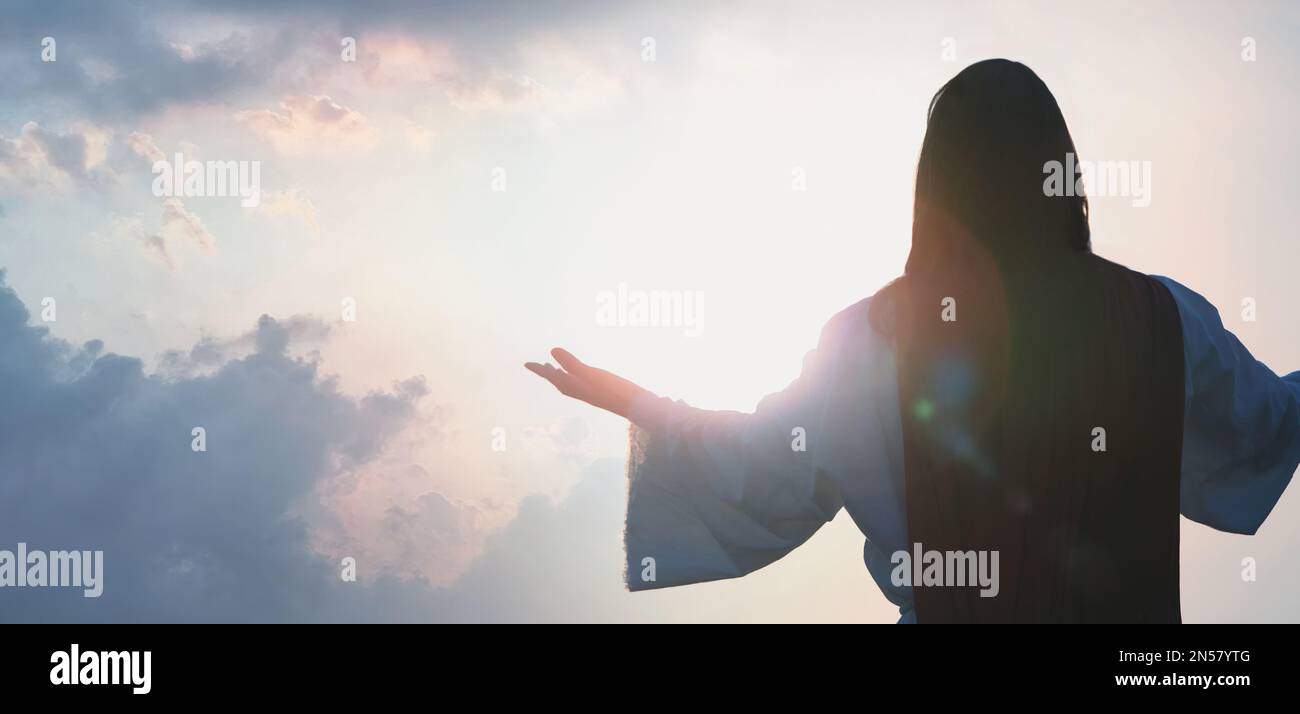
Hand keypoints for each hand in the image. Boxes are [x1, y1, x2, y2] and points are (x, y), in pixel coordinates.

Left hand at [524, 348, 652, 418]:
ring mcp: (589, 391)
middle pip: (557, 379)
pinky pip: (579, 382)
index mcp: (572, 386)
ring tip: (553, 367)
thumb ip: (571, 363)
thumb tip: (552, 351)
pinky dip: (573, 375)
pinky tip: (579, 374)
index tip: (526, 364)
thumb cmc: (612, 391)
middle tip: (537, 365)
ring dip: (559, 373)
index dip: (538, 369)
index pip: (550, 375)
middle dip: (547, 372)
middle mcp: (578, 390)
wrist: (635, 406)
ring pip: (568, 381)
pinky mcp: (599, 390)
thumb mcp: (589, 374)